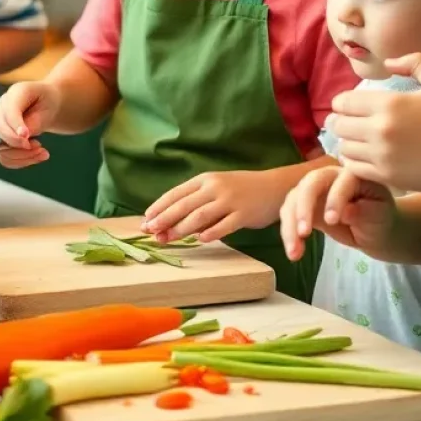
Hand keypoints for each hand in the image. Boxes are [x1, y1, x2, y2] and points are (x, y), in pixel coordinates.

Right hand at [0, 82, 60, 167]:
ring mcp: (0, 125)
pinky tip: (37, 156)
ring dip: (22, 156)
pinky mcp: (2, 140)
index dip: (15, 125)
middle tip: (39, 146)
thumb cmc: (48, 101)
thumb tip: (23, 137)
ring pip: (0, 148)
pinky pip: (5, 158)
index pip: (9, 110)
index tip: (26, 137)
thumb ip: (35, 120)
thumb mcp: (49, 105)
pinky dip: (22, 161)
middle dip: (19, 144)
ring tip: (42, 153)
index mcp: (15, 94)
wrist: (46, 104)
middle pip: (1, 130)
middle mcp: (2, 109)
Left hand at [141, 170, 288, 243]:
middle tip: (150, 231)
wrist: (274, 186)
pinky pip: (225, 225)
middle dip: (164, 219)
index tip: (146, 219)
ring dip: (181, 228)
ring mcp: (230, 200)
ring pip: (200, 216)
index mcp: (204, 179)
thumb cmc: (240, 190)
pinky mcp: (244, 213)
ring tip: (167, 238)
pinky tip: (199, 240)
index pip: (176, 193)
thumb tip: (170, 223)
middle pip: (184, 205)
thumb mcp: (216, 189)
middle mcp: (215, 187)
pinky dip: (211, 233)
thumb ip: (196, 203)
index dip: (160, 206)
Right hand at [280, 165, 396, 262]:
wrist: (372, 228)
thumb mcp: (381, 215)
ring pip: (293, 201)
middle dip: (303, 208)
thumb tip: (345, 212)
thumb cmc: (380, 217)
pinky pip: (289, 216)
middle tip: (304, 233)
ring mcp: (311, 191)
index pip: (339, 181)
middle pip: (308, 185)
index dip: (334, 198)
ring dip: (290, 226)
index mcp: (350, 175)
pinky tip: (294, 252)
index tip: (332, 221)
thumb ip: (367, 211)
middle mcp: (327, 178)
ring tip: (295, 253)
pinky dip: (288, 233)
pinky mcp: (302, 206)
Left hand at [331, 52, 420, 192]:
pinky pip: (353, 168)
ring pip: (343, 147)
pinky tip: (363, 156)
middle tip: (351, 123)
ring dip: (347, 142)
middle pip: (338, 125)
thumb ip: (414, 63)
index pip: (342, 102)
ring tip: (358, 140)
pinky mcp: (387, 176)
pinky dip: (354, 161)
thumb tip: (389, 63)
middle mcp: (379, 129)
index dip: (343, 103)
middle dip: (342, 122)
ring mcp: (381, 154)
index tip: (350, 106)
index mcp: (388, 104)